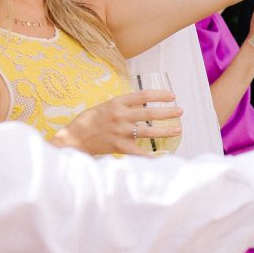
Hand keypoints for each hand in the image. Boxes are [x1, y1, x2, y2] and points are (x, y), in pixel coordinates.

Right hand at [51, 90, 182, 156]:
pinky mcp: (118, 146)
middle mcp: (120, 116)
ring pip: (148, 131)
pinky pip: (138, 152)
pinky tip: (161, 157)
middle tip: (180, 111)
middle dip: (168, 112)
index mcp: (117, 103)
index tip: (172, 96)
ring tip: (177, 130)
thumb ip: (124, 105)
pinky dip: (150, 155)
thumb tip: (144, 104)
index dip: (159, 95)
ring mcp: (120, 131)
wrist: (74, 138)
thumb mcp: (106, 106)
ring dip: (165, 131)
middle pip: (149, 113)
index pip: (143, 95)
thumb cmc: (91, 121)